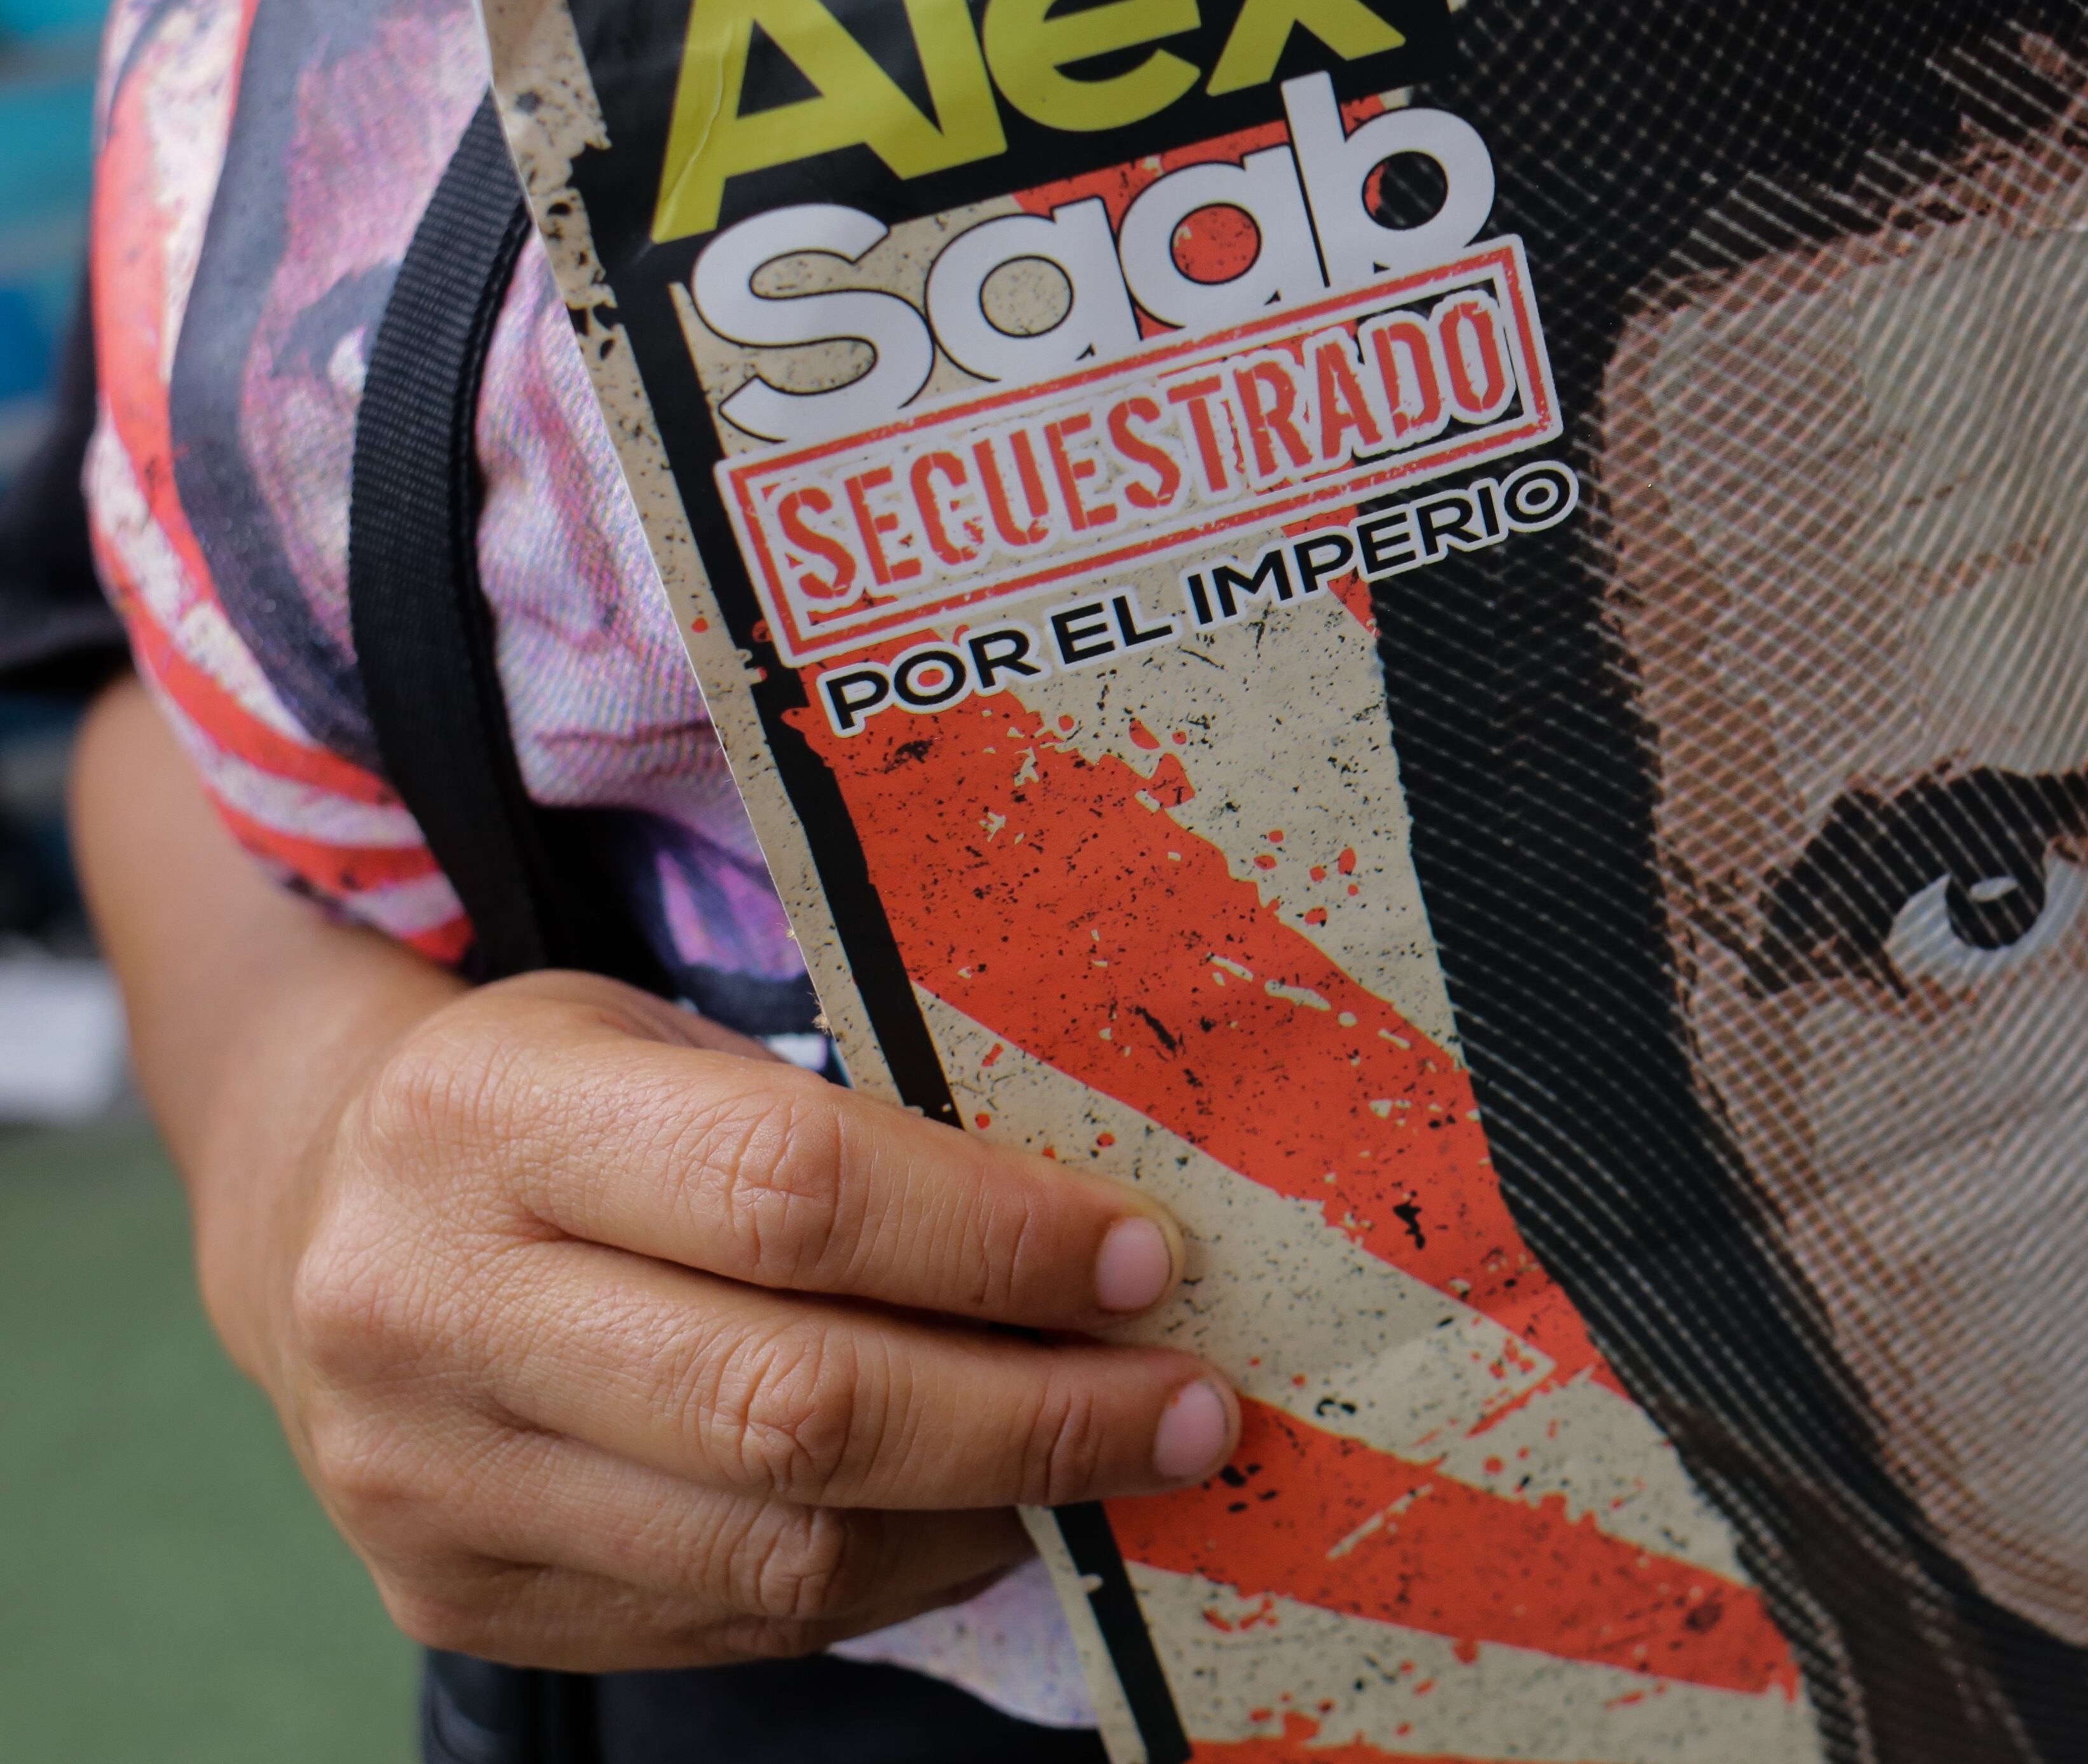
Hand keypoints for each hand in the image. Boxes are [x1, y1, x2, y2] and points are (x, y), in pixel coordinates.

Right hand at [72, 686, 1234, 1670]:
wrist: (317, 1216)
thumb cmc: (556, 1104)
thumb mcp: (663, 1046)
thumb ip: (847, 1130)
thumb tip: (1108, 1241)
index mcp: (487, 1117)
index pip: (794, 1192)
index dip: (998, 1241)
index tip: (1152, 1262)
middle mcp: (427, 1305)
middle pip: (795, 1402)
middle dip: (1035, 1416)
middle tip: (1192, 1407)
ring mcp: (426, 1478)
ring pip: (778, 1545)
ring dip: (989, 1515)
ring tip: (1117, 1467)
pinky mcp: (456, 1595)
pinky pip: (735, 1618)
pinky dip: (892, 1575)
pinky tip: (980, 1519)